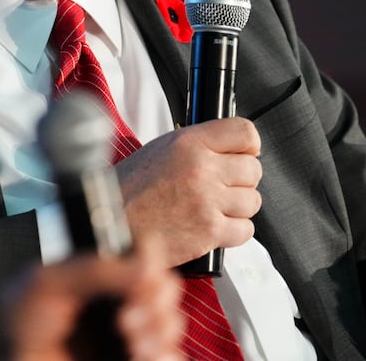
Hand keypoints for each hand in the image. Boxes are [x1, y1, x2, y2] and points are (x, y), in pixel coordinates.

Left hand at [5, 236, 184, 360]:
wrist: (7, 360)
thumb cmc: (17, 328)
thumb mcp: (46, 283)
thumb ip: (95, 267)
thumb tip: (144, 263)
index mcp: (101, 275)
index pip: (145, 254)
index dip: (150, 261)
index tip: (140, 274)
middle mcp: (119, 302)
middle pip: (167, 288)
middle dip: (156, 301)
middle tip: (126, 317)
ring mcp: (130, 337)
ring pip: (173, 325)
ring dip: (159, 330)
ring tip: (131, 342)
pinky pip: (173, 359)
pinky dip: (165, 357)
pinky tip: (140, 357)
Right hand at [115, 117, 261, 266]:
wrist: (112, 223)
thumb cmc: (130, 189)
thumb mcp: (162, 149)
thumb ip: (198, 145)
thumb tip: (231, 149)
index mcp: (189, 142)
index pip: (245, 132)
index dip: (248, 145)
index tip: (243, 153)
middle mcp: (202, 169)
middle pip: (253, 169)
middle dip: (241, 179)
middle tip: (223, 186)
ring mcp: (208, 201)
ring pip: (252, 201)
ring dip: (238, 206)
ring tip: (215, 207)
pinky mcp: (210, 233)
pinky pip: (246, 230)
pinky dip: (235, 231)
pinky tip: (214, 225)